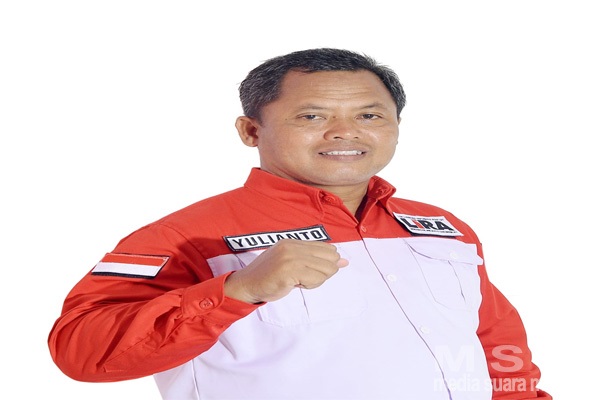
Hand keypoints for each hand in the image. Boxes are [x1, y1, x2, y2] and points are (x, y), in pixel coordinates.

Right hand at [224, 239, 348, 302]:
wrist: (247, 285)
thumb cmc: (269, 276)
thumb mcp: (291, 262)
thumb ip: (315, 259)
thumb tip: (344, 262)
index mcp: (293, 242)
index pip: (327, 248)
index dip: (326, 263)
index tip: (311, 272)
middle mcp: (293, 246)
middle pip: (330, 258)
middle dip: (323, 272)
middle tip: (304, 278)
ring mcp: (291, 257)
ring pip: (325, 270)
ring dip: (316, 281)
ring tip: (299, 281)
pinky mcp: (289, 271)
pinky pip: (316, 280)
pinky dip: (310, 286)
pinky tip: (296, 285)